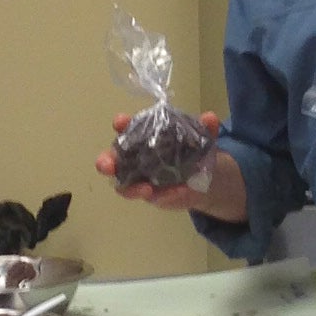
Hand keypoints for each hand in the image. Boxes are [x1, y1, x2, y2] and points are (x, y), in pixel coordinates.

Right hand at [96, 111, 225, 211]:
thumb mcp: (201, 138)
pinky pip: (151, 197)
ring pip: (124, 185)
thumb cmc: (191, 151)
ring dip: (130, 188)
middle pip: (112, 159)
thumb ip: (205, 128)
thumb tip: (210, 118)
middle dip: (106, 162)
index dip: (120, 124)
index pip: (126, 128)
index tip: (120, 121)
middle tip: (108, 165)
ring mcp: (140, 178)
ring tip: (146, 190)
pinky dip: (163, 196)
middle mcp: (135, 157)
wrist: (202, 177)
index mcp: (143, 136)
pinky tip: (176, 193)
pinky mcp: (151, 195)